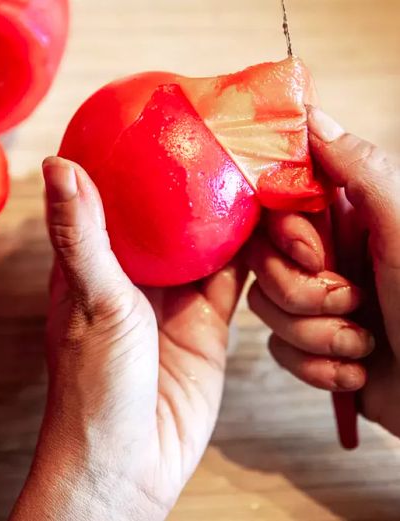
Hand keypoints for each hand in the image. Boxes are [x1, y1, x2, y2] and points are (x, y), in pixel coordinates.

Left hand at [11, 157, 246, 520]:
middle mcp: (133, 274)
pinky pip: (236, 277)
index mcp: (93, 262)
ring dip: (230, 213)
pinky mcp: (209, 323)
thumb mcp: (91, 300)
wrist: (130, 461)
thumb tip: (58, 164)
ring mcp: (174, 298)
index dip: (136, 163)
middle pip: (169, 215)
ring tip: (256, 173)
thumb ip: (83, 234)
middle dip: (194, 182)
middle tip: (227, 140)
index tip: (163, 122)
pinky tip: (272, 223)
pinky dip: (255, 252)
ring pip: (208, 242)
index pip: (114, 198)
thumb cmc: (93, 385)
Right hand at [246, 106, 399, 435]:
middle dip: (301, 293)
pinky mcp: (310, 346)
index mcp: (349, 220)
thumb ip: (359, 171)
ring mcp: (315, 302)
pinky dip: (317, 366)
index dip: (285, 233)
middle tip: (351, 302)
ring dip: (315, 335)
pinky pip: (276, 348)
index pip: (278, 206)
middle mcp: (327, 257)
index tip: (313, 253)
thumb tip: (312, 114)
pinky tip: (355, 371)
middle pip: (261, 261)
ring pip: (265, 306)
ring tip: (362, 344)